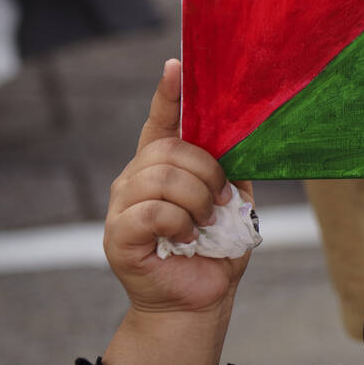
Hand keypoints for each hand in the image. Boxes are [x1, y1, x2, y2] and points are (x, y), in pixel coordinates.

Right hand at [104, 59, 252, 314]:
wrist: (200, 299)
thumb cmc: (216, 249)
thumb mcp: (232, 203)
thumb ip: (230, 170)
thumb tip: (244, 138)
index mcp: (163, 166)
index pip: (162, 121)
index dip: (169, 94)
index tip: (177, 65)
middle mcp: (136, 178)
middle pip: (169, 149)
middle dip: (207, 172)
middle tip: (221, 201)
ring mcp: (122, 206)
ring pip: (163, 177)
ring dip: (197, 200)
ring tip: (206, 222)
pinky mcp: (118, 234)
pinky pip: (153, 210)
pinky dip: (180, 223)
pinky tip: (188, 238)